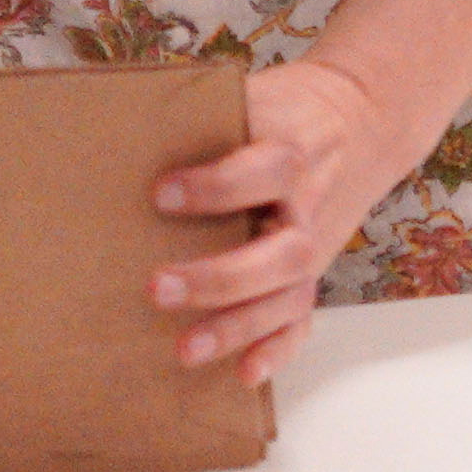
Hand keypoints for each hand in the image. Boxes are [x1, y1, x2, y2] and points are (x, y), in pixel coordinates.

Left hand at [149, 54, 428, 384]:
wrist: (359, 121)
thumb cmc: (282, 112)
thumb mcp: (252, 96)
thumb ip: (203, 118)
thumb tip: (112, 131)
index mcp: (293, 152)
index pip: (268, 170)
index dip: (218, 185)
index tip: (161, 194)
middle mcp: (307, 208)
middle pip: (281, 252)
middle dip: (220, 278)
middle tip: (155, 287)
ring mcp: (313, 247)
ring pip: (288, 295)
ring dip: (238, 326)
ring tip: (184, 349)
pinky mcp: (310, 274)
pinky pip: (301, 321)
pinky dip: (277, 350)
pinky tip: (244, 374)